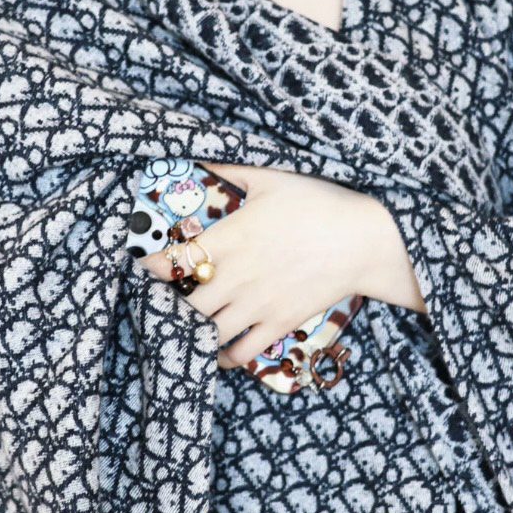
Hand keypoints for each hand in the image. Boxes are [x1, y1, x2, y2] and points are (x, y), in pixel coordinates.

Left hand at [134, 161, 425, 368]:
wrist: (363, 239)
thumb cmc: (318, 203)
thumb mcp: (271, 178)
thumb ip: (230, 170)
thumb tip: (199, 157)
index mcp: (230, 237)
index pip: (175, 260)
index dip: (154, 267)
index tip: (149, 266)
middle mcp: (237, 275)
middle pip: (184, 303)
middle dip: (170, 303)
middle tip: (168, 298)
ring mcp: (257, 303)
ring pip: (206, 331)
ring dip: (192, 331)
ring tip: (189, 325)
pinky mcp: (278, 324)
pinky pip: (239, 353)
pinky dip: (222, 356)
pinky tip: (219, 346)